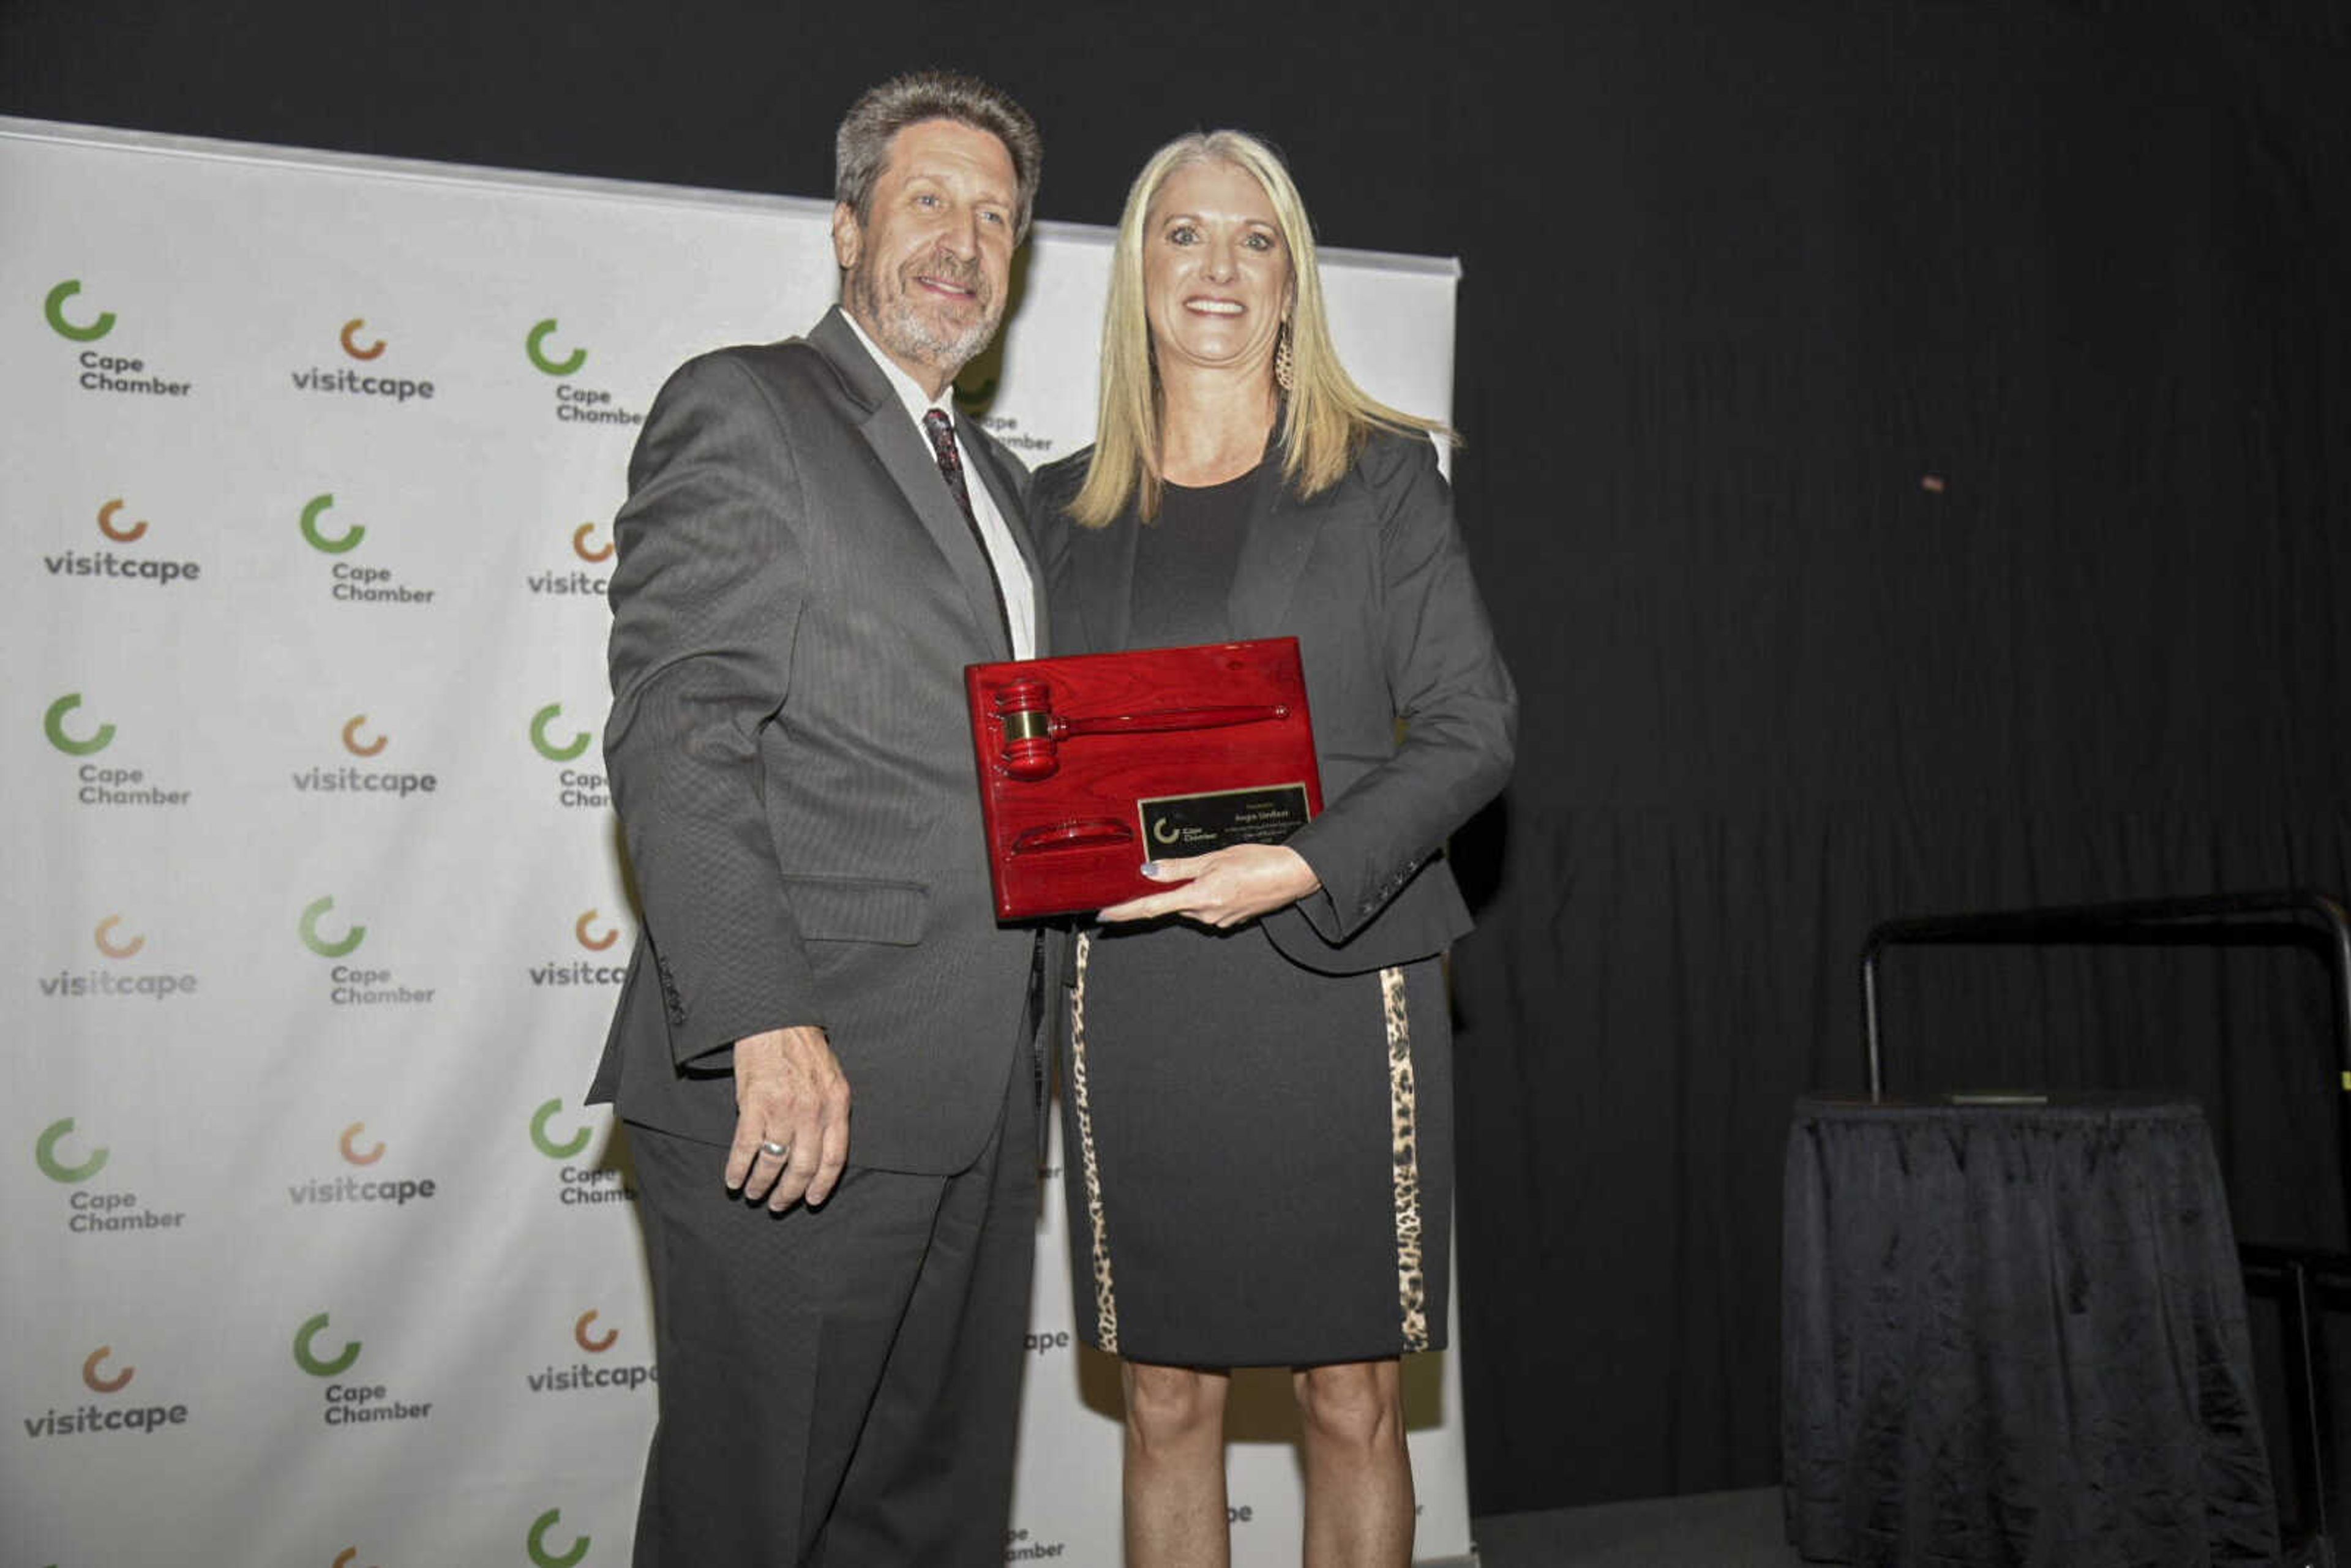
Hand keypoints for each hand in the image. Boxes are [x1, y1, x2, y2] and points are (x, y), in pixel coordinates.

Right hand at [724, 1025, 850, 1209]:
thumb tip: (822, 1146)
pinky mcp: (754, 1105)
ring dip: (761, 1184)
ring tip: (754, 1193)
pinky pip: (745, 1148)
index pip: (834, 1159)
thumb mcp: (832, 1079)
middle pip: (803, 1167)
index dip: (822, 1185)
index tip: (811, 1200)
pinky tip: (733, 1180)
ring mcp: (783, 1110)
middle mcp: (812, 1112)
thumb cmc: (804, 1048)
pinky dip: (738, 1168)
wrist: (776, 1021)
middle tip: (779, 1204)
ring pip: (773, 1163)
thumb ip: (830, 1111)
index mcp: (836, 1105)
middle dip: (790, 1193)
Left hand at [1097, 844, 1320, 928]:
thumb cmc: (1259, 861)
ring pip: (1192, 905)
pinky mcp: (1229, 921)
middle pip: (1175, 903)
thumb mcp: (1214, 858)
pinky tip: (1231, 881)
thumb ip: (1179, 867)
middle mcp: (1207, 914)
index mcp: (1201, 896)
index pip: (1152, 907)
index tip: (1106, 915)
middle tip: (1204, 866)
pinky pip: (1208, 908)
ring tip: (1225, 870)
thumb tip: (1149, 871)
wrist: (1293, 876)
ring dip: (1198, 889)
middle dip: (1179, 887)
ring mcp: (1219, 920)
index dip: (1126, 912)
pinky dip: (1212, 894)